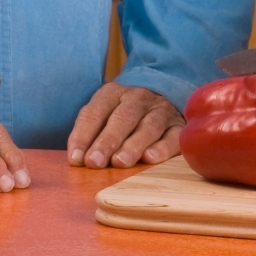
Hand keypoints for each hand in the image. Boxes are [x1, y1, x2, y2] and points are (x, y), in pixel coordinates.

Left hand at [67, 83, 183, 168]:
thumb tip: (77, 160)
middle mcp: (138, 98)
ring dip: (133, 145)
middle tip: (95, 162)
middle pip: (122, 117)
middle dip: (107, 141)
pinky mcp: (179, 125)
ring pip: (149, 125)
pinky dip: (162, 147)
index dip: (84, 135)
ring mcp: (161, 110)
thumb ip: (90, 134)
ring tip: (120, 162)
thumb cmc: (124, 116)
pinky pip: (173, 135)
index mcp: (113, 93)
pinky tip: (150, 158)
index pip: (95, 111)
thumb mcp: (104, 115)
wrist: (164, 96)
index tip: (76, 159)